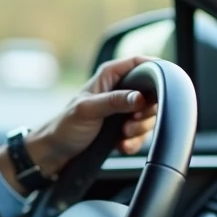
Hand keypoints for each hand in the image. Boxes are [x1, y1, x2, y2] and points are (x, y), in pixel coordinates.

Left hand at [1, 57, 158, 186]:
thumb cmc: (64, 127)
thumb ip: (114, 101)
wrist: (54, 154)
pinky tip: (121, 146)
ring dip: (139, 130)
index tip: (161, 90)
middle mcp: (119, 90)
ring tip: (122, 135)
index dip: (156, 72)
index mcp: (110, 76)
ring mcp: (122, 110)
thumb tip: (141, 97)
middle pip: (152, 94)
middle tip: (131, 122)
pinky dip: (134, 142)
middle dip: (146, 112)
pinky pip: (141, 134)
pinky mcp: (123, 128)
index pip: (141, 63)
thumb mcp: (88, 110)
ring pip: (148, 116)